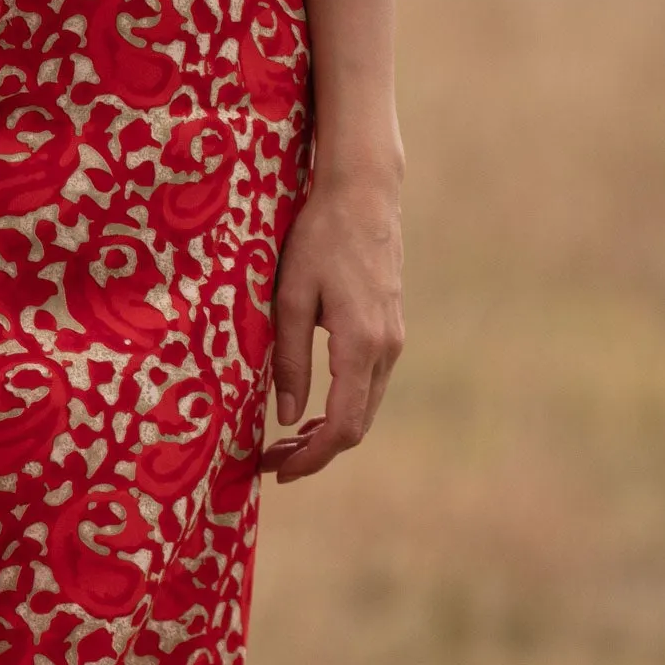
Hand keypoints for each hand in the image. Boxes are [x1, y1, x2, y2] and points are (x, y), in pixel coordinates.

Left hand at [260, 163, 402, 482]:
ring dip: (329, 430)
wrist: (363, 194)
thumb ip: (289, 359)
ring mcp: (394, 339)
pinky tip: (312, 405)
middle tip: (271, 459)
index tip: (277, 470)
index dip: (311, 457)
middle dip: (315, 451)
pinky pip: (370, 384)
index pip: (343, 426)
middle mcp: (386, 349)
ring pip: (365, 406)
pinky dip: (342, 405)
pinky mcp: (390, 328)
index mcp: (361, 345)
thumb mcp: (290, 296)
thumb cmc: (319, 237)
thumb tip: (286, 417)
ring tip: (284, 439)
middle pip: (357, 425)